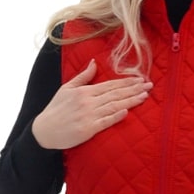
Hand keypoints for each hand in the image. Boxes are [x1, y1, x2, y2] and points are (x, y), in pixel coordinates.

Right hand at [32, 59, 152, 149]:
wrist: (44, 130)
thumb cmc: (56, 109)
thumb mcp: (67, 88)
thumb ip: (83, 76)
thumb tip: (94, 62)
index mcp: (84, 91)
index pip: (110, 85)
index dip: (127, 82)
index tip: (140, 80)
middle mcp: (88, 102)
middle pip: (115, 94)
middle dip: (134, 89)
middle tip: (149, 86)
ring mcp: (88, 116)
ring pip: (113, 106)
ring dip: (130, 101)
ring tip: (144, 96)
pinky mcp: (88, 129)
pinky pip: (105, 122)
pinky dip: (116, 117)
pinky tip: (127, 112)